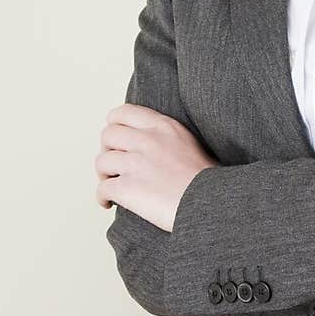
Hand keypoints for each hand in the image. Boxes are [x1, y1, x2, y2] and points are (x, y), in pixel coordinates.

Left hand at [96, 103, 217, 232]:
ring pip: (102, 162)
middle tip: (112, 165)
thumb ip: (166, 138)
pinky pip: (102, 188)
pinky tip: (108, 203)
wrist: (213, 203)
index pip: (123, 113)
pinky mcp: (128, 188)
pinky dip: (102, 197)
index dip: (114, 125)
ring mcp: (136, 163)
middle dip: (107, 150)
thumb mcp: (190, 143)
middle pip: (108, 135)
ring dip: (103, 175)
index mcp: (163, 126)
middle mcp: (147, 140)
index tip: (115, 138)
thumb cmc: (208, 181)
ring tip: (111, 184)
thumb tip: (147, 146)